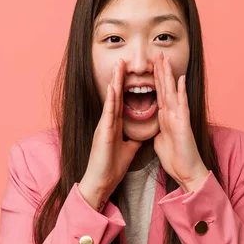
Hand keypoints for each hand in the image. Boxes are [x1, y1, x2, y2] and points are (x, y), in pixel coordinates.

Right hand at [79, 59, 141, 210]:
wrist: (101, 182)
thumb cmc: (111, 167)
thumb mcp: (128, 150)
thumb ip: (133, 139)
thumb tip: (142, 133)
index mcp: (114, 126)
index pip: (121, 102)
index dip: (124, 87)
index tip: (128, 73)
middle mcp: (107, 123)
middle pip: (115, 96)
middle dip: (118, 79)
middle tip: (122, 62)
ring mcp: (103, 126)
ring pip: (110, 100)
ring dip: (114, 83)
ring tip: (118, 67)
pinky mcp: (102, 133)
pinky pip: (108, 114)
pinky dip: (111, 101)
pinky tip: (114, 89)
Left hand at [153, 52, 208, 192]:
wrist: (187, 172)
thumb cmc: (175, 159)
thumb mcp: (160, 141)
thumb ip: (158, 130)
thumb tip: (153, 126)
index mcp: (166, 118)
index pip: (159, 94)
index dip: (155, 79)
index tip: (150, 65)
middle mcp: (173, 114)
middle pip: (165, 88)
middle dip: (161, 71)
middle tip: (157, 53)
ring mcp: (179, 117)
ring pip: (172, 92)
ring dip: (169, 75)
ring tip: (165, 59)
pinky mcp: (183, 124)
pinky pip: (182, 105)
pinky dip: (181, 92)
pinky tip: (180, 79)